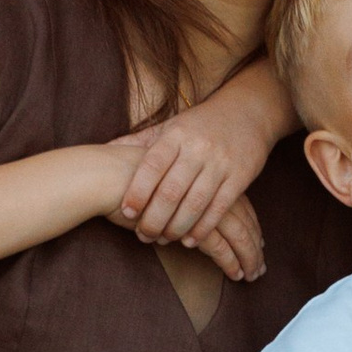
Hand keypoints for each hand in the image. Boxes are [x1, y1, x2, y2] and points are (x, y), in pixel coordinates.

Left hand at [115, 109, 269, 273]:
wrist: (248, 111)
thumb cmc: (200, 124)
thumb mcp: (170, 126)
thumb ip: (138, 141)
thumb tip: (103, 151)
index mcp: (175, 135)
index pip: (151, 166)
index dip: (137, 192)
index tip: (125, 212)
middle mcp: (197, 148)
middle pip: (171, 191)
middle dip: (154, 218)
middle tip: (143, 234)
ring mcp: (220, 163)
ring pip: (194, 203)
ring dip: (176, 227)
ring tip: (164, 239)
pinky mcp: (240, 176)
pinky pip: (219, 208)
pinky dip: (203, 228)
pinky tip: (190, 240)